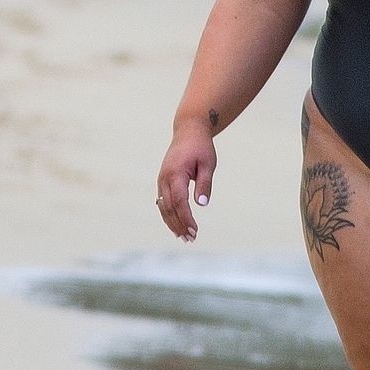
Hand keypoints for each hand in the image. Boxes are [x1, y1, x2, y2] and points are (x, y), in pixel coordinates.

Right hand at [156, 122, 215, 240]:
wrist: (188, 131)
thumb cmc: (201, 147)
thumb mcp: (208, 164)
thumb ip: (204, 184)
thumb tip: (202, 204)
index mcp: (176, 173)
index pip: (179, 201)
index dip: (186, 218)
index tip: (195, 231)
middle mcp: (164, 178)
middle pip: (169, 207)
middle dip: (179, 225)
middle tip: (191, 239)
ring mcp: (161, 180)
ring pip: (163, 207)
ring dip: (172, 223)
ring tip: (184, 237)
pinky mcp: (162, 181)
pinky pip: (162, 202)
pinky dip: (168, 215)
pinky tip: (176, 225)